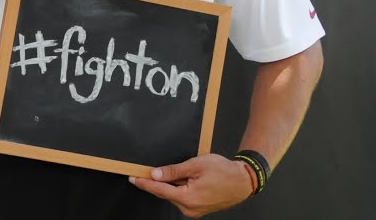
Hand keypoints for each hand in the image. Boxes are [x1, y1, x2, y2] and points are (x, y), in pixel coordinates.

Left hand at [129, 153, 253, 217]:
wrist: (243, 181)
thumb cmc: (223, 171)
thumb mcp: (196, 165)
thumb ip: (173, 171)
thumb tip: (155, 174)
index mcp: (187, 198)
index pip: (159, 190)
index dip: (144, 183)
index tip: (132, 178)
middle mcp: (189, 208)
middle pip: (166, 193)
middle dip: (160, 181)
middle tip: (155, 168)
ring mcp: (194, 211)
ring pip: (175, 195)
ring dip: (173, 184)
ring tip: (188, 172)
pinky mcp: (198, 210)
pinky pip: (183, 197)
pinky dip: (181, 188)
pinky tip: (189, 179)